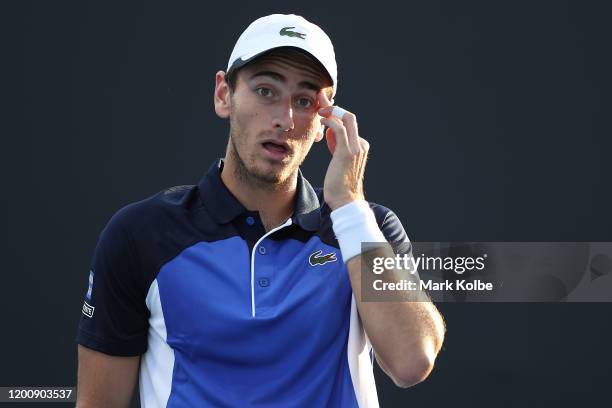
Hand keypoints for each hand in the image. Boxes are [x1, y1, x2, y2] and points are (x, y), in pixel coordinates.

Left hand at [317, 91, 369, 210]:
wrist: (345, 200)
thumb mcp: (340, 161)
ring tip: (319, 111)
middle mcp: (361, 144)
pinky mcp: (347, 151)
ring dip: (331, 111)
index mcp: (361, 146)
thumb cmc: (339, 184)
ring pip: (346, 119)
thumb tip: (330, 135)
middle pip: (350, 116)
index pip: (349, 123)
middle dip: (334, 107)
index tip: (324, 110)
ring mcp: (356, 147)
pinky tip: (321, 121)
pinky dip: (329, 121)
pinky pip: (339, 128)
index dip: (336, 114)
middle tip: (320, 103)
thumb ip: (338, 147)